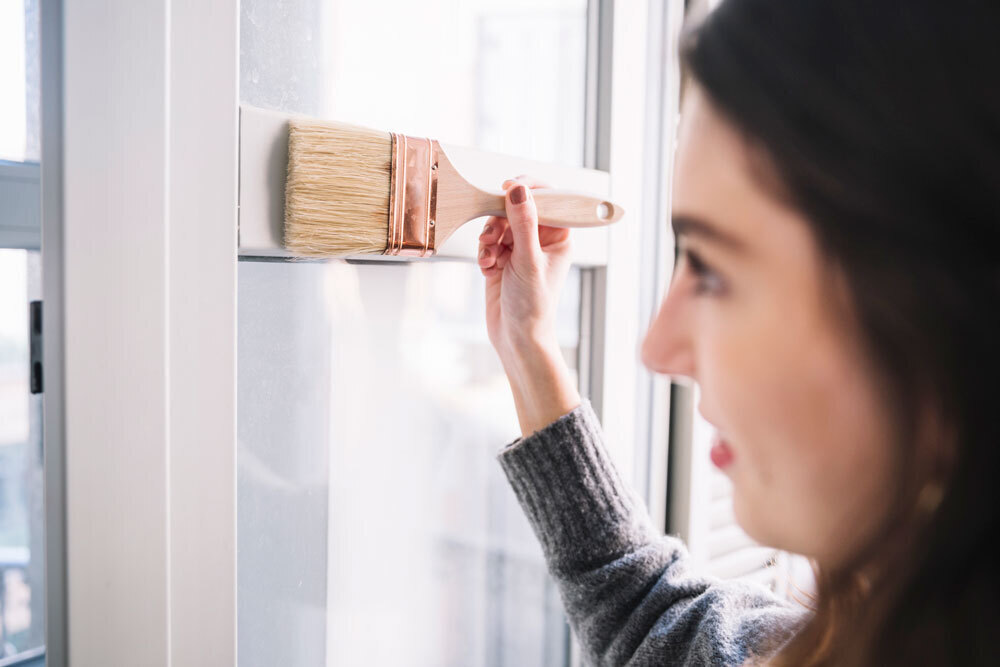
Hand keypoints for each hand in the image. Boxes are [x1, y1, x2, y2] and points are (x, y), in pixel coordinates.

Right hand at [477, 175, 572, 360]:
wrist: (516, 339)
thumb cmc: (533, 307)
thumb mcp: (528, 261)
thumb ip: (523, 223)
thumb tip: (519, 191)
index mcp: (559, 237)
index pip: (547, 199)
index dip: (528, 190)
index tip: (509, 187)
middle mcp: (541, 240)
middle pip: (516, 209)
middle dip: (500, 220)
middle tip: (492, 235)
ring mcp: (521, 250)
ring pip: (499, 224)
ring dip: (489, 238)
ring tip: (489, 257)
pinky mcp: (503, 260)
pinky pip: (489, 242)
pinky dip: (484, 252)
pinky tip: (488, 268)